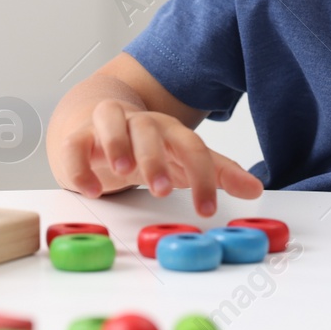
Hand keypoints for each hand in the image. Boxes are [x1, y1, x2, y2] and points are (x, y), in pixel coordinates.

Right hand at [56, 99, 263, 216]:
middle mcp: (139, 122)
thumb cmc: (146, 147)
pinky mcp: (77, 135)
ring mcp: (106, 125)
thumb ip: (216, 173)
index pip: (191, 147)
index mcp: (169, 130)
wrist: (97, 125)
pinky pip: (75, 143)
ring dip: (117, 143)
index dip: (202, 177)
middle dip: (156, 157)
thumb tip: (255, 189)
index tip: (206, 210)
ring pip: (110, 119)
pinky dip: (79, 164)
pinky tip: (88, 188)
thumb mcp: (182, 161)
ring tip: (123, 171)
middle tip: (162, 189)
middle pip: (149, 128)